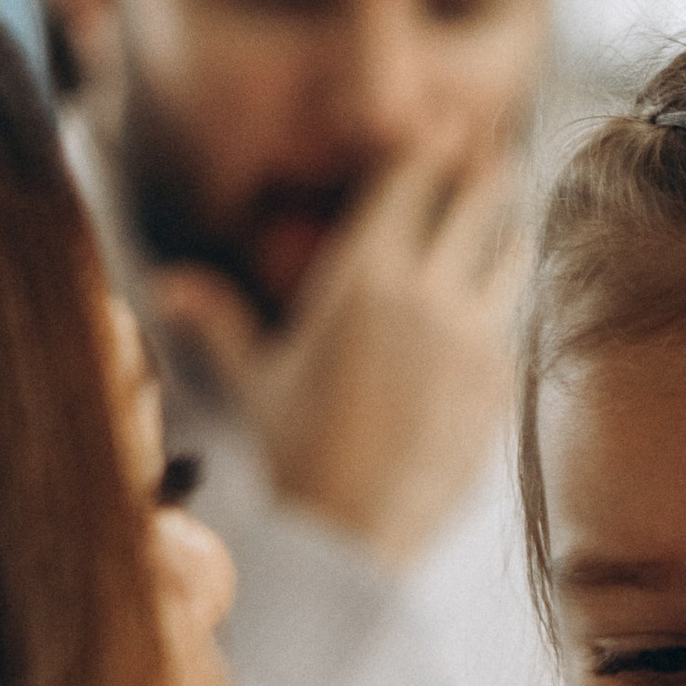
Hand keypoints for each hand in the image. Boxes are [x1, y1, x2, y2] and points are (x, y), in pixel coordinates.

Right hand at [153, 142, 520, 567]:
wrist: (348, 536)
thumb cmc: (293, 456)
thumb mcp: (254, 381)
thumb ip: (218, 321)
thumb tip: (165, 285)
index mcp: (363, 272)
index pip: (415, 171)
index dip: (427, 154)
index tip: (434, 149)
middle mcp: (427, 293)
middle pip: (483, 194)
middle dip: (480, 182)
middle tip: (478, 180)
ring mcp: (477, 337)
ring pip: (517, 249)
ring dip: (505, 239)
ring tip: (491, 242)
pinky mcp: (505, 383)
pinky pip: (519, 321)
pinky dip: (507, 310)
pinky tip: (490, 320)